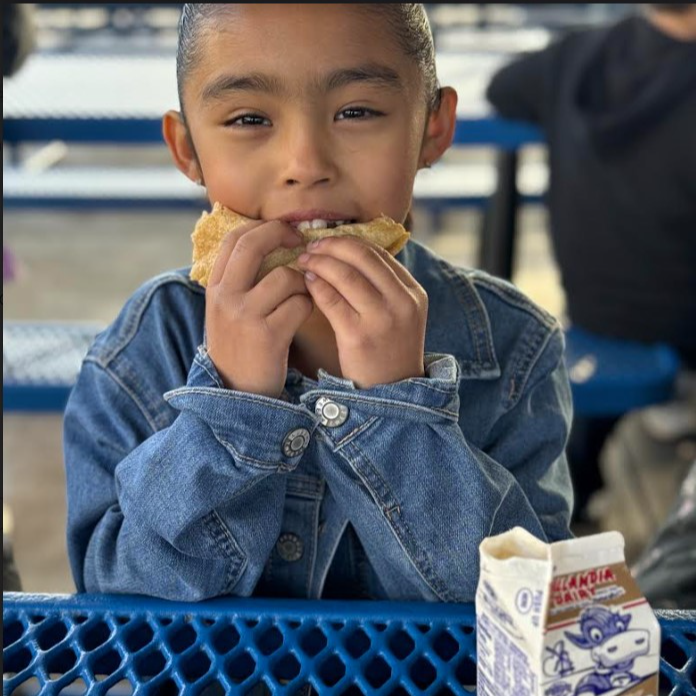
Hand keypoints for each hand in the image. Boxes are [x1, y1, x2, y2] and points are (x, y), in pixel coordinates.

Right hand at [205, 220, 312, 396]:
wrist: (237, 394)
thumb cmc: (240, 348)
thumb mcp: (227, 311)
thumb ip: (240, 280)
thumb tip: (266, 241)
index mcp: (215, 288)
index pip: (234, 238)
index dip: (262, 227)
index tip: (283, 230)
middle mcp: (225, 297)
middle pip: (254, 245)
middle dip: (281, 235)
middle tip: (300, 242)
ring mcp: (245, 315)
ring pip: (286, 276)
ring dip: (302, 283)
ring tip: (301, 297)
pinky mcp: (268, 334)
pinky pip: (300, 304)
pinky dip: (307, 307)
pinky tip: (301, 318)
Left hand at [297, 237, 427, 387]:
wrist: (392, 393)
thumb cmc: (388, 350)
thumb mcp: (400, 314)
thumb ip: (383, 286)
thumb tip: (348, 253)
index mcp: (414, 293)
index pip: (379, 253)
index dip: (350, 242)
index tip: (329, 241)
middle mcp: (402, 302)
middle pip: (362, 257)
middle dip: (332, 245)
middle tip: (313, 246)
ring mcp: (382, 319)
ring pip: (345, 275)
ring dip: (320, 262)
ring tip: (305, 261)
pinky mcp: (358, 336)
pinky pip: (331, 300)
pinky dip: (316, 285)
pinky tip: (307, 282)